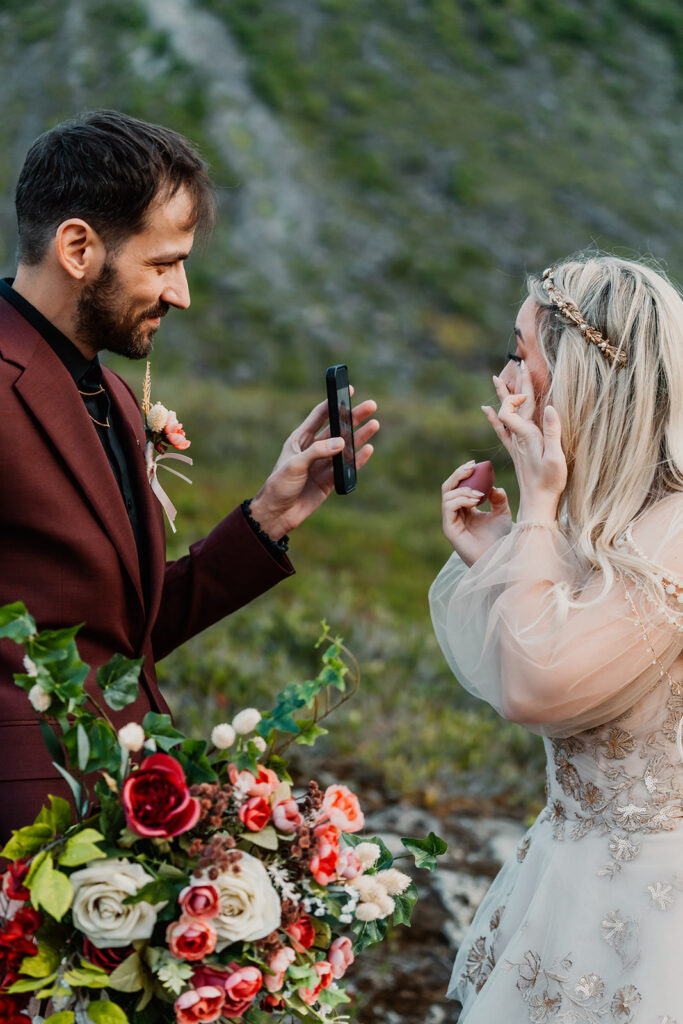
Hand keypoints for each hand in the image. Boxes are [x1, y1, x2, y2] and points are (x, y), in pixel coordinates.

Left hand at [248, 392, 378, 539]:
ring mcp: (322, 465)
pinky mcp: (329, 481)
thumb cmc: (278, 486)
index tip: (348, 390)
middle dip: (353, 417)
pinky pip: (346, 468)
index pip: (319, 416)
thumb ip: (318, 452)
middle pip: (337, 429)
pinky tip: (368, 449)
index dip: (333, 402)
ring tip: (374, 424)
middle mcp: (313, 449)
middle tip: (370, 406)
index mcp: (300, 440)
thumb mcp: (295, 465)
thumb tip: (342, 442)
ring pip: (345, 447)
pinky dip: (358, 459)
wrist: (276, 514)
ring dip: (359, 436)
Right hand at [441, 461, 511, 565]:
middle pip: (448, 487)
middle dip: (459, 474)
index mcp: (465, 509)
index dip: (464, 473)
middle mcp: (455, 514)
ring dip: (464, 489)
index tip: (476, 464)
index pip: (458, 486)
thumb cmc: (500, 540)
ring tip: (480, 494)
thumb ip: (498, 499)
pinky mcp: (449, 529)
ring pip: (447, 494)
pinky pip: (448, 506)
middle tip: (472, 468)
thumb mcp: (503, 514)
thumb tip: (494, 487)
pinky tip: (476, 500)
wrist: (499, 558)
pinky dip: (461, 499)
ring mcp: (450, 521)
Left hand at [482, 362, 565, 521]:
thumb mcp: (556, 458)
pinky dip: (494, 417)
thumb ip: (553, 433)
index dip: (514, 398)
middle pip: (512, 406)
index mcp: (527, 436)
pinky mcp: (516, 450)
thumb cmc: (550, 483)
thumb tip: (551, 406)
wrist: (538, 503)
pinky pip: (501, 429)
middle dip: (516, 384)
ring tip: (497, 377)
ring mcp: (516, 443)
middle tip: (519, 363)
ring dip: (504, 395)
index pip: (510, 410)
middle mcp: (518, 437)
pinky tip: (486, 408)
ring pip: (506, 414)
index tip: (527, 395)